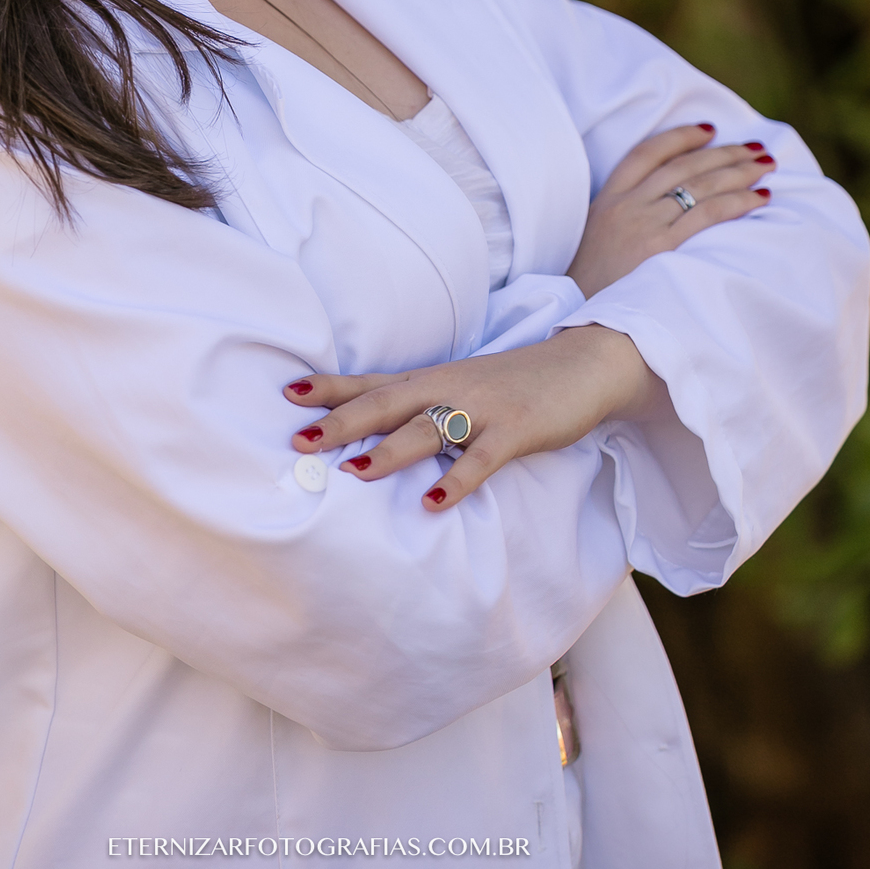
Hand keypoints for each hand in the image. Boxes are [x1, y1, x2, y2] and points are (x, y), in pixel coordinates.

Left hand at [283, 325, 663, 511]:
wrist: (582, 365)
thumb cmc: (516, 383)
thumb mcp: (462, 387)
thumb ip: (424, 407)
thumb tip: (376, 436)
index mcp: (432, 379)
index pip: (371, 382)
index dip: (330, 388)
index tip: (287, 393)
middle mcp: (448, 388)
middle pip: (386, 404)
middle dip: (342, 422)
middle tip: (299, 439)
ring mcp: (482, 409)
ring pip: (426, 429)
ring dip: (389, 451)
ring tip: (353, 473)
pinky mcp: (515, 432)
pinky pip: (481, 459)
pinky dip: (455, 480)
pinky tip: (432, 502)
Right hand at [566, 122, 772, 298]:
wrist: (581, 322)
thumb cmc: (591, 291)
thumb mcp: (595, 243)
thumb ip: (622, 220)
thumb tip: (664, 208)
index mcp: (606, 201)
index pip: (646, 154)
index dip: (680, 137)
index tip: (709, 130)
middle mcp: (626, 206)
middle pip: (682, 166)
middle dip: (723, 152)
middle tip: (755, 147)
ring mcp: (643, 225)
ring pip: (699, 185)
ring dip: (738, 171)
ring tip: (765, 165)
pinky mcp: (661, 248)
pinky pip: (707, 214)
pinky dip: (737, 202)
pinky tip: (760, 197)